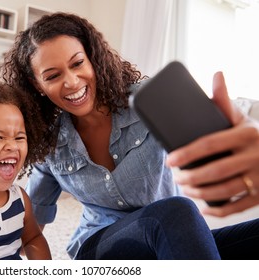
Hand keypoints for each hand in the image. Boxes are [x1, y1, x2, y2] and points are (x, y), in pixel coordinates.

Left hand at [166, 72, 258, 216]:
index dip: (186, 154)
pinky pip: (239, 206)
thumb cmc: (256, 137)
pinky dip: (219, 211)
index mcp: (246, 134)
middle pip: (214, 170)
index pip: (209, 144)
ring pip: (224, 190)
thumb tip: (217, 74)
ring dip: (200, 193)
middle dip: (190, 177)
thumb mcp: (243, 120)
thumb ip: (226, 102)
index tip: (169, 160)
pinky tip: (204, 209)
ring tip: (185, 189)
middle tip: (176, 177)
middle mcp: (255, 155)